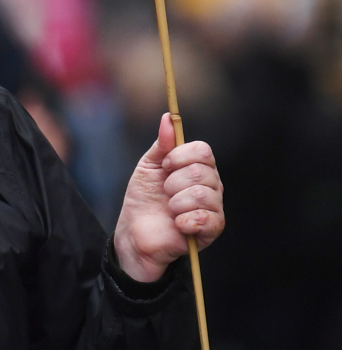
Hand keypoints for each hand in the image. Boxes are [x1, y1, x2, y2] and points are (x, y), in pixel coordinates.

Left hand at [113, 114, 223, 282]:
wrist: (135, 232)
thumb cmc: (144, 198)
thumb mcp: (149, 167)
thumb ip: (162, 144)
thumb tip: (168, 117)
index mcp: (198, 167)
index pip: (203, 151)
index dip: (181, 156)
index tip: (165, 165)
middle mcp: (211, 185)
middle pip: (201, 172)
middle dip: (173, 182)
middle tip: (164, 193)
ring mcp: (213, 207)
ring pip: (203, 194)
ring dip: (177, 202)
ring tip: (169, 209)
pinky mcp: (210, 230)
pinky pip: (208, 219)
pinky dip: (186, 220)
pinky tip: (177, 224)